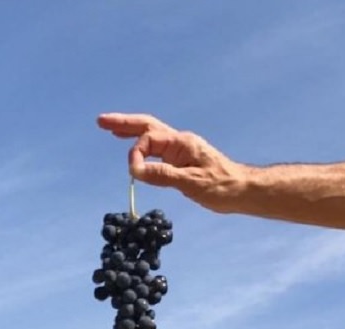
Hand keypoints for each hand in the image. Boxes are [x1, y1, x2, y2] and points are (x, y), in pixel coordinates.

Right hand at [97, 113, 243, 212]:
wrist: (243, 190)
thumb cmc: (222, 187)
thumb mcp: (190, 183)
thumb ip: (162, 175)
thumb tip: (135, 170)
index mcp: (181, 143)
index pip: (149, 141)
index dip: (136, 155)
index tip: (134, 174)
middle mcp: (180, 142)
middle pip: (147, 127)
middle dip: (124, 124)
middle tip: (100, 121)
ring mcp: (181, 150)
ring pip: (151, 135)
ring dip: (131, 132)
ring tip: (110, 129)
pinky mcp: (183, 161)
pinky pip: (158, 149)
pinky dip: (143, 146)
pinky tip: (136, 151)